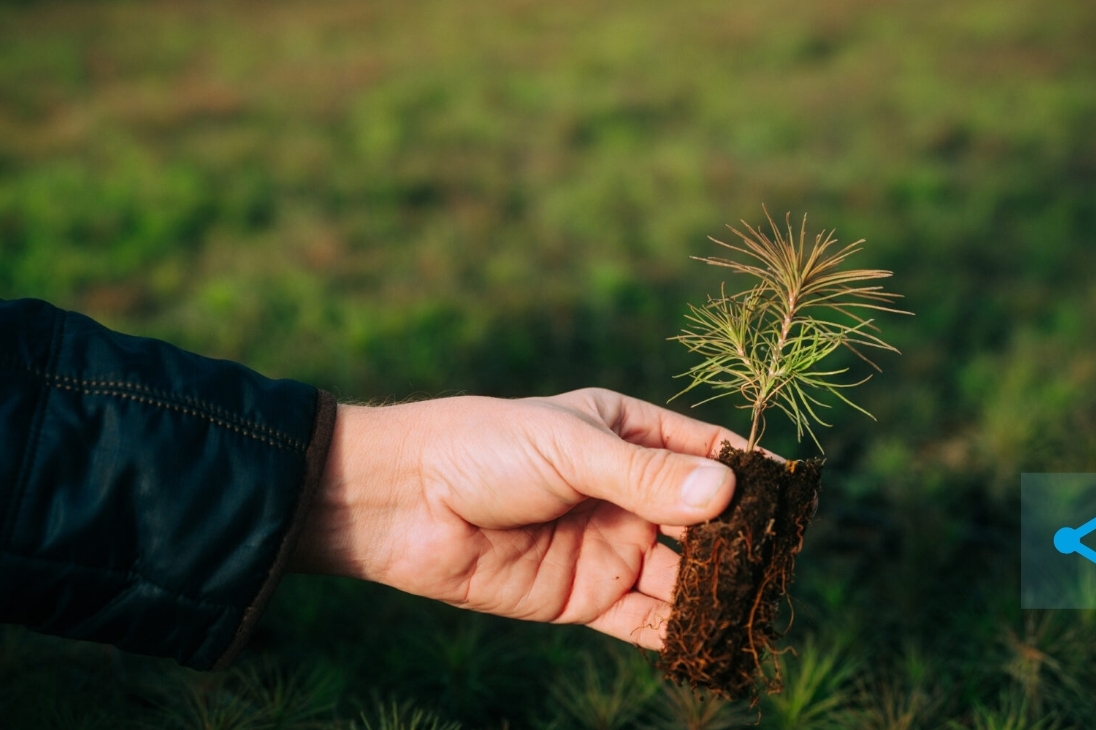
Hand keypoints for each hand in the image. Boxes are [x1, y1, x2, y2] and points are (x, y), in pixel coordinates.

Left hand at [291, 388, 742, 649]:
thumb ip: (647, 476)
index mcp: (624, 433)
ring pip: (681, 575)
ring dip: (717, 593)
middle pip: (702, 519)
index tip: (794, 495)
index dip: (749, 470)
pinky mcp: (584, 596)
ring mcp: (608, 546)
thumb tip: (729, 489)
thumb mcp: (571, 448)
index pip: (704, 450)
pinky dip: (679, 635)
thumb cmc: (485, 448)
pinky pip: (644, 621)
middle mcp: (624, 492)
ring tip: (759, 609)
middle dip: (741, 541)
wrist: (405, 503)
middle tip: (783, 563)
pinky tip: (715, 646)